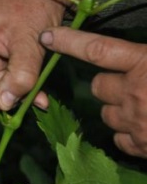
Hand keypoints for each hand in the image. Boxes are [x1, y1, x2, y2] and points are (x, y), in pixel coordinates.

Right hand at [0, 0, 86, 109]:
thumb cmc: (35, 7)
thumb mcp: (28, 43)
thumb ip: (19, 75)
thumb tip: (5, 104)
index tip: (1, 105)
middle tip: (18, 105)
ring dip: (15, 96)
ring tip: (38, 99)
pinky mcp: (1, 59)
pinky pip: (6, 81)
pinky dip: (21, 90)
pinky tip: (39, 97)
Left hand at [40, 27, 146, 157]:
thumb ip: (146, 57)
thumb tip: (137, 55)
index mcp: (146, 65)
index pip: (98, 49)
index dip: (70, 42)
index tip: (48, 37)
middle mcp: (134, 93)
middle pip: (98, 87)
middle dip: (108, 85)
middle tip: (130, 84)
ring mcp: (136, 122)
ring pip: (106, 114)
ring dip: (117, 109)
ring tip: (141, 107)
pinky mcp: (142, 146)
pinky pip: (119, 138)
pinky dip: (128, 134)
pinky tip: (144, 129)